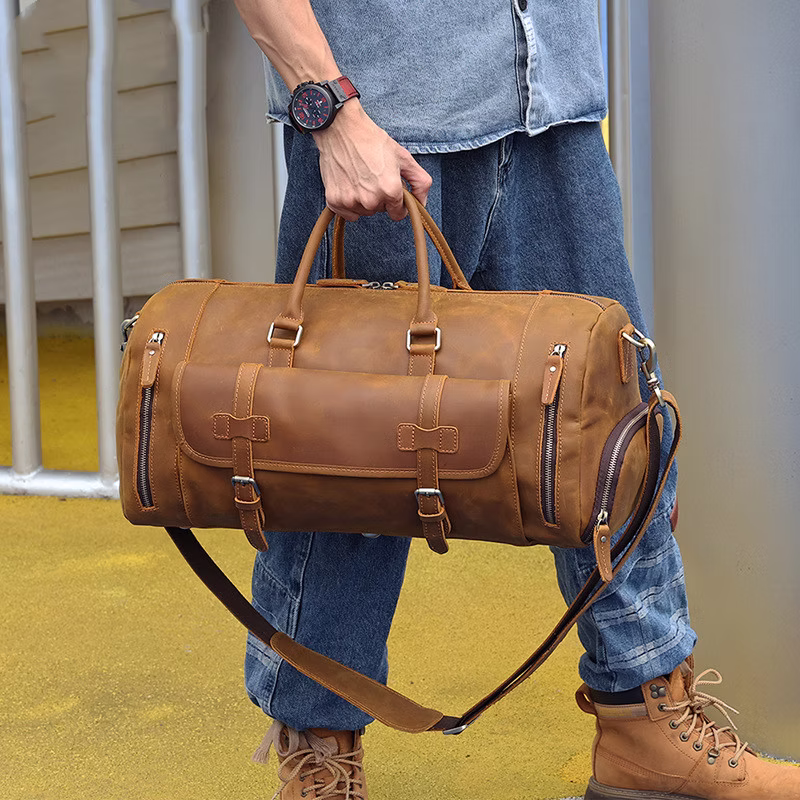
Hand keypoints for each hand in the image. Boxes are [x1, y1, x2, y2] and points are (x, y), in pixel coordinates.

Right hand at [312, 101, 431, 221]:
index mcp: (390, 190)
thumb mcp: (404, 157)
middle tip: (373, 176)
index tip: (391, 189)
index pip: (398, 214)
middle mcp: (371, 200)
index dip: (397, 202)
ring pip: (364, 212)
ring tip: (360, 177)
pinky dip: (349, 204)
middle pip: (380, 211)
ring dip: (364, 201)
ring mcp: (351, 201)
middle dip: (380, 198)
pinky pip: (348, 214)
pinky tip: (349, 184)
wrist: (340, 128)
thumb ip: (420, 182)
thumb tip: (422, 204)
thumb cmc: (372, 140)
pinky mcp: (334, 201)